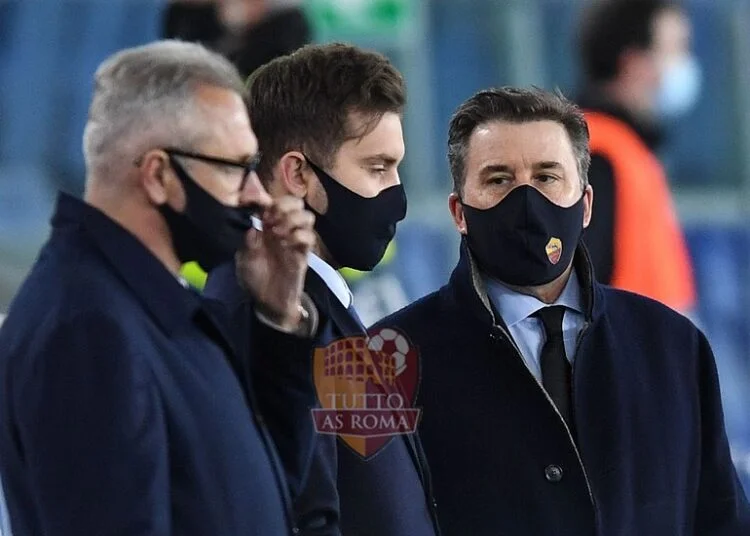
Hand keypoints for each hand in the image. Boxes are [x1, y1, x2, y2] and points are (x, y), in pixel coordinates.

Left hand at [236, 196, 315, 330]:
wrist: (268, 302)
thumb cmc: (255, 279)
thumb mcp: (244, 260)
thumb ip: (248, 243)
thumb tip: (254, 226)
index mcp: (267, 227)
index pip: (274, 203)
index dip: (270, 201)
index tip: (262, 210)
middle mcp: (283, 229)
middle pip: (295, 203)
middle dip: (285, 205)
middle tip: (273, 219)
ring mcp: (295, 240)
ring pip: (307, 216)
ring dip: (294, 219)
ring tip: (280, 232)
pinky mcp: (304, 254)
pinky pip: (310, 237)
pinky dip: (299, 235)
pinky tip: (287, 244)